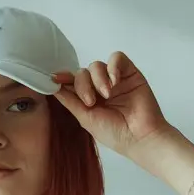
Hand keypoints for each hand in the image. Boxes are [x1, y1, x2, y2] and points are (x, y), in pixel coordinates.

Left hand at [51, 52, 170, 157]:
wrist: (139, 136)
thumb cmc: (114, 133)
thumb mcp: (86, 118)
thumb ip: (70, 102)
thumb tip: (53, 87)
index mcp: (88, 100)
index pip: (73, 83)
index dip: (64, 79)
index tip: (54, 78)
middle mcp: (100, 88)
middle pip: (83, 72)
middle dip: (83, 85)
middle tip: (91, 101)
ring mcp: (114, 79)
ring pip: (97, 65)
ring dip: (98, 78)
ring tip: (107, 94)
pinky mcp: (129, 72)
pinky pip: (116, 58)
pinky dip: (113, 67)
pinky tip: (115, 81)